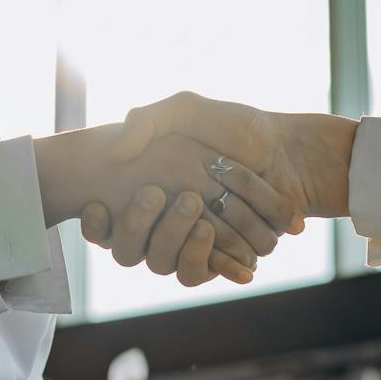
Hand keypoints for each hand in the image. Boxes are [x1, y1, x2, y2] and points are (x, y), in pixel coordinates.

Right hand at [33, 126, 294, 284]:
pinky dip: (206, 259)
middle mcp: (164, 223)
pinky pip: (203, 269)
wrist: (286, 148)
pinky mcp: (223, 256)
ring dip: (169, 237)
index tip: (94, 204)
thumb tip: (116, 152)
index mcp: (148, 192)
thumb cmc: (233, 126)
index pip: (105, 222)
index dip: (95, 223)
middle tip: (153, 192)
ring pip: (161, 262)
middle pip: (128, 248)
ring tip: (188, 208)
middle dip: (136, 222)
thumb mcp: (184, 109)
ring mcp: (192, 242)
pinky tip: (208, 232)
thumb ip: (147, 120)